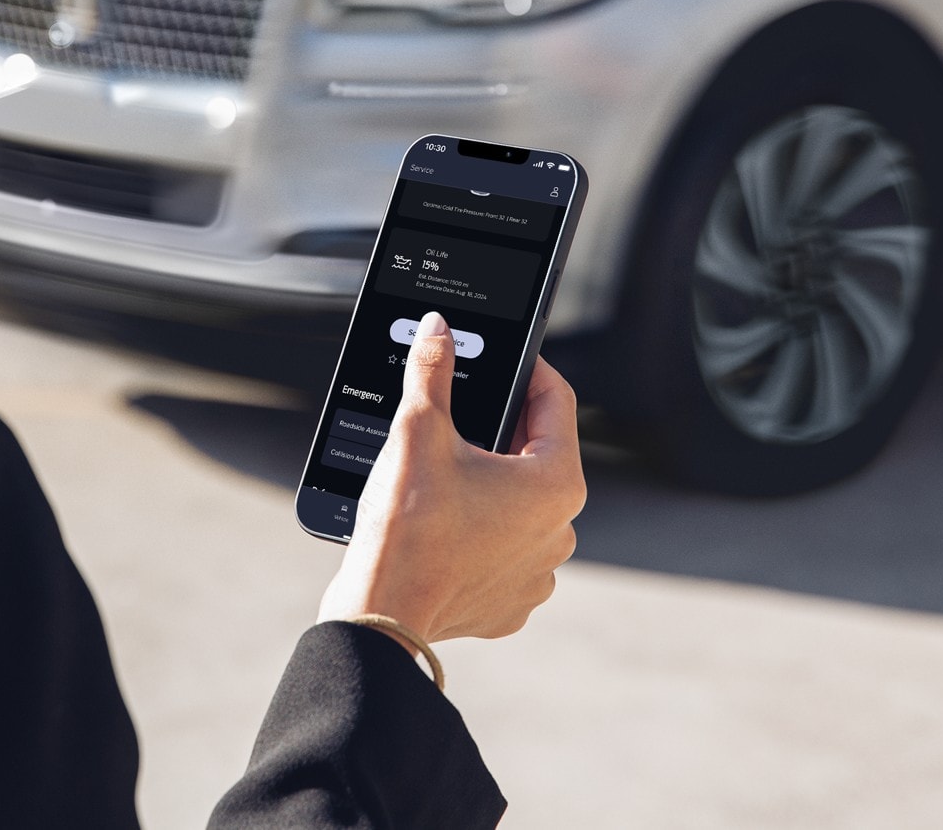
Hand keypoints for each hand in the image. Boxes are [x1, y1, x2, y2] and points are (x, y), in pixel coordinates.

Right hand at [317, 311, 585, 642]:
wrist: (382, 613)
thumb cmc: (407, 526)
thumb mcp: (418, 430)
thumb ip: (431, 371)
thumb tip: (438, 329)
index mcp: (555, 483)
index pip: (556, 400)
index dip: (528, 368)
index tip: (505, 356)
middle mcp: (561, 529)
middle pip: (539, 453)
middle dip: (502, 427)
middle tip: (463, 411)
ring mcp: (540, 571)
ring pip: (522, 504)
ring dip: (492, 481)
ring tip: (446, 470)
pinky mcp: (512, 599)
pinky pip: (505, 550)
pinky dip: (481, 532)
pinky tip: (445, 522)